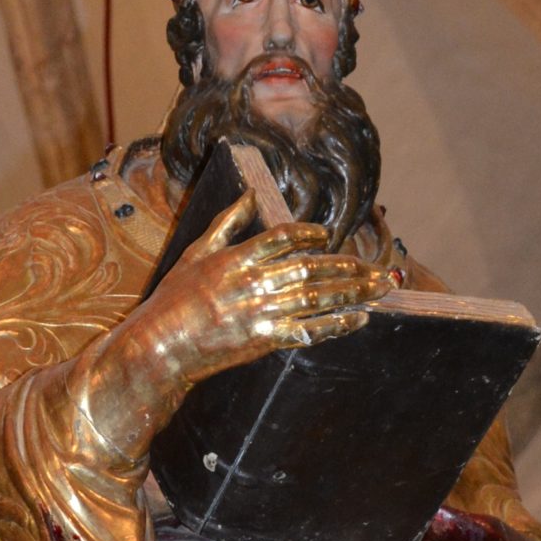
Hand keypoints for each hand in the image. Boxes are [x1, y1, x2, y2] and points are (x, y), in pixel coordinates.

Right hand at [124, 192, 395, 400]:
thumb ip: (226, 224)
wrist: (161, 345)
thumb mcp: (196, 252)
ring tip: (380, 288)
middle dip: (349, 267)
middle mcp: (255, 282)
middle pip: (311, 269)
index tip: (328, 236)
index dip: (309, 235)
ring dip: (353, 292)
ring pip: (317, 297)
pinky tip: (358, 318)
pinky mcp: (265, 340)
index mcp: (238, 257)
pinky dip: (336, 324)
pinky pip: (308, 330)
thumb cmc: (174, 298)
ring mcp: (262, 311)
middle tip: (378, 268)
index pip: (284, 238)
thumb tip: (248, 195)